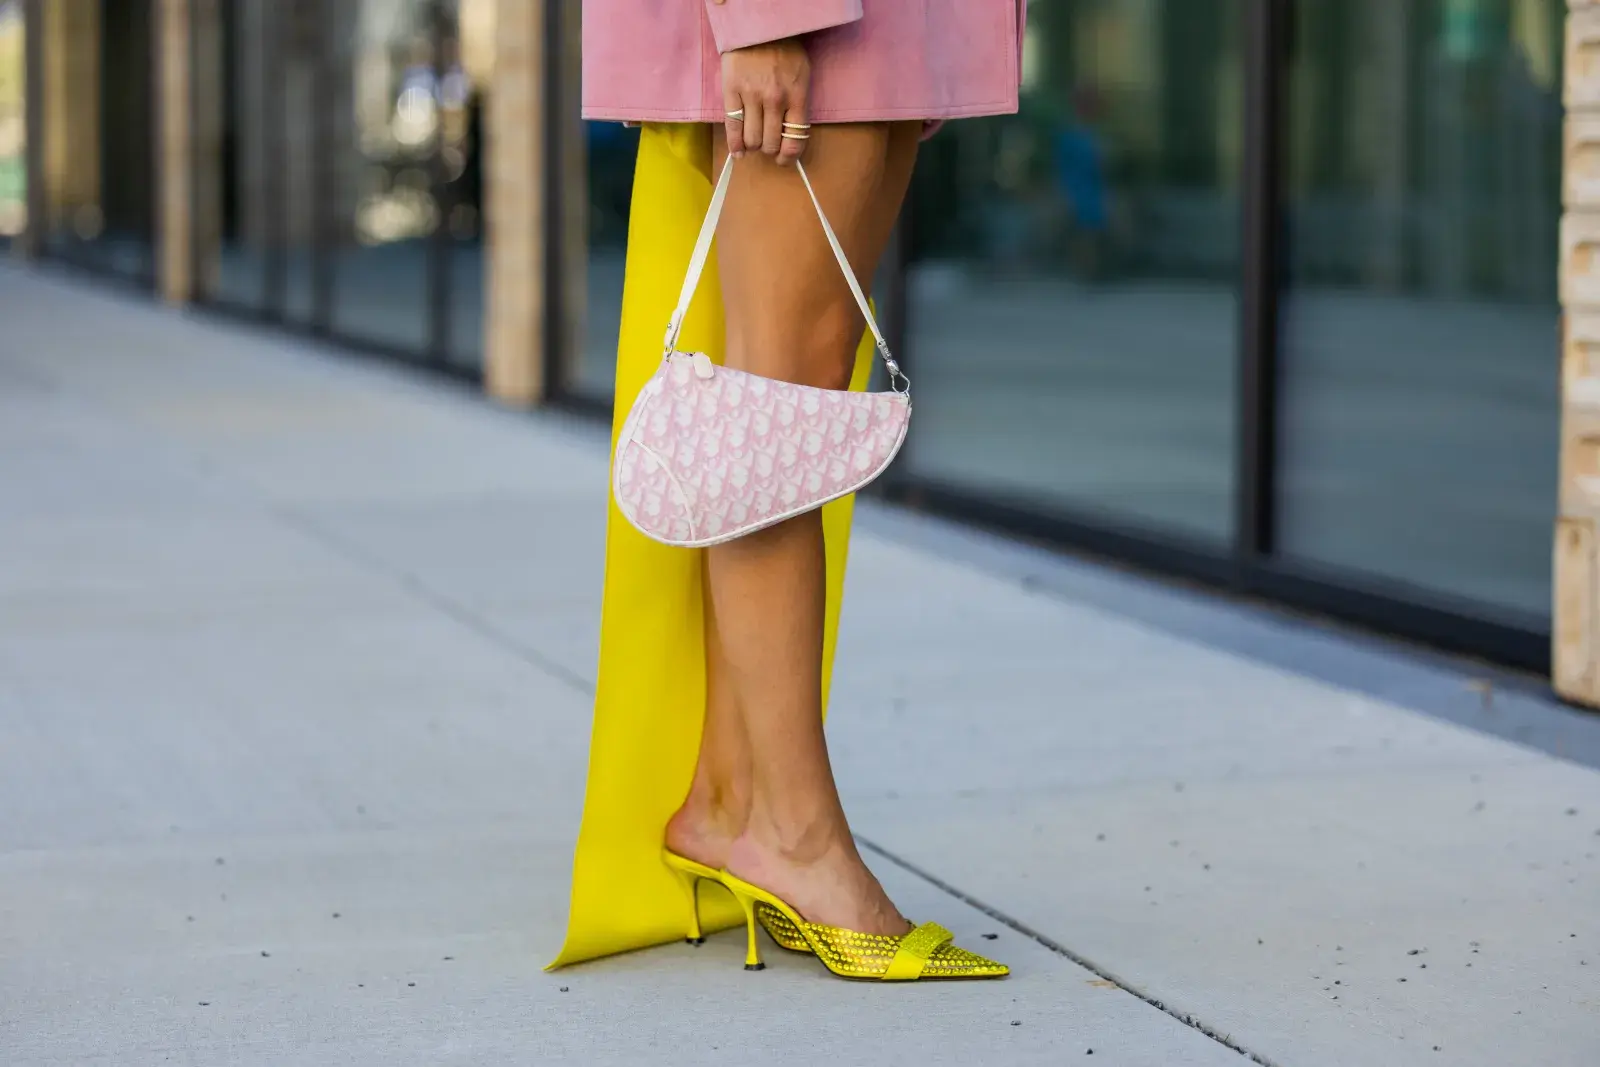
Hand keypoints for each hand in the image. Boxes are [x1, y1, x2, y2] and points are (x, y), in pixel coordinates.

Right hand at [720, 36, 810, 164]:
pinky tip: (737, 152)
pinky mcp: (732, 92)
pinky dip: (735, 145)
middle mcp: (775, 99)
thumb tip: (792, 135)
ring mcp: (752, 96)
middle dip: (769, 150)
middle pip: (771, 143)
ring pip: (752, 140)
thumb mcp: (802, 74)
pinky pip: (732, 127)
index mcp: (797, 95)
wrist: (757, 25)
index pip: (795, 139)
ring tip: (752, 142)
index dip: (789, 156)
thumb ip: (799, 104)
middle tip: (766, 145)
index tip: (784, 160)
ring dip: (752, 146)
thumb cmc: (783, 49)